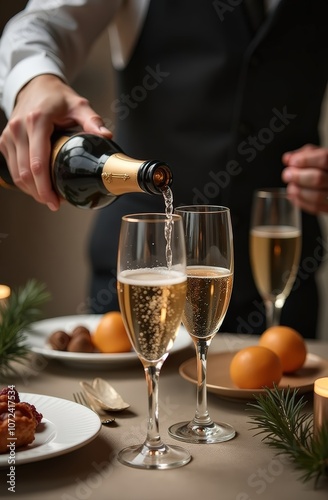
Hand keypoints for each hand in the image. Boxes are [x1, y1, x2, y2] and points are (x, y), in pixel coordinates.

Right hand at [0, 75, 111, 210]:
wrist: (36, 85)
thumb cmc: (58, 98)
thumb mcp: (79, 105)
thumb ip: (92, 121)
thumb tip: (106, 137)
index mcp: (37, 121)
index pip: (37, 162)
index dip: (45, 187)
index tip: (56, 201)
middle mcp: (18, 129)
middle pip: (25, 173)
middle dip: (40, 193)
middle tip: (56, 203)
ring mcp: (9, 135)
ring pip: (16, 173)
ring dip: (31, 190)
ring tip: (49, 198)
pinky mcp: (4, 141)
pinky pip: (12, 168)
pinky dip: (24, 181)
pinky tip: (39, 186)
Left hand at [281, 144, 327, 213]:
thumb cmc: (324, 167)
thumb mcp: (318, 154)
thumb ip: (305, 154)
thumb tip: (288, 159)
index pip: (324, 159)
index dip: (305, 160)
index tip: (292, 162)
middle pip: (318, 179)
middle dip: (297, 177)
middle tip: (287, 175)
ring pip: (316, 196)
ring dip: (298, 191)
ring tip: (291, 186)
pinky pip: (315, 208)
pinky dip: (300, 202)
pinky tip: (295, 196)